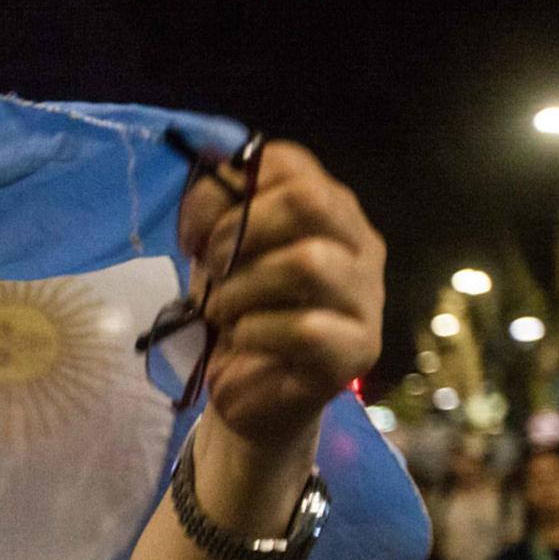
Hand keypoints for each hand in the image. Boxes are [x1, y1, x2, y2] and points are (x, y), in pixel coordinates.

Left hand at [177, 141, 385, 450]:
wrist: (252, 396)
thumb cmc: (239, 316)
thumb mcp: (218, 258)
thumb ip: (217, 214)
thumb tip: (210, 178)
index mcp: (328, 210)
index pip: (289, 163)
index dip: (226, 189)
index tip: (192, 233)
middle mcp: (359, 244)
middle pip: (308, 200)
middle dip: (239, 232)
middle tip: (211, 270)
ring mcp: (365, 297)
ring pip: (308, 262)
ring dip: (243, 287)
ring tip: (222, 311)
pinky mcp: (357, 350)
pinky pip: (305, 327)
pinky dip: (255, 332)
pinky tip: (242, 342)